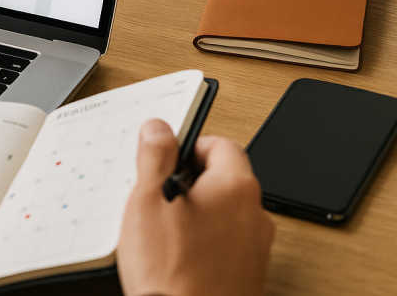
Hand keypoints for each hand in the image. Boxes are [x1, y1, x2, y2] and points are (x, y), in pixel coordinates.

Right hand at [118, 119, 274, 295]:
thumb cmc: (171, 273)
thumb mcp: (147, 201)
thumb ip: (155, 156)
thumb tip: (159, 129)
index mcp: (235, 186)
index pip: (219, 143)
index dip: (187, 146)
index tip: (164, 157)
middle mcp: (256, 214)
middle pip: (223, 178)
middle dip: (190, 181)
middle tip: (156, 196)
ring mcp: (256, 248)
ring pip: (224, 212)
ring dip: (197, 214)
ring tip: (162, 232)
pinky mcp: (249, 275)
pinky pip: (227, 243)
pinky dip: (205, 242)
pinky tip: (176, 257)